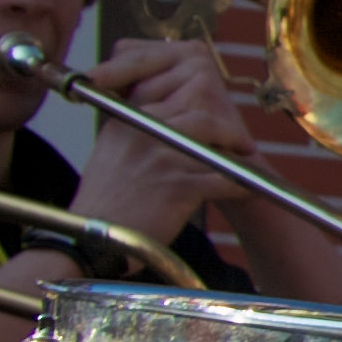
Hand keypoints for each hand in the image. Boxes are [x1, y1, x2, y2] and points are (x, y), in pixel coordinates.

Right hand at [68, 37, 256, 249]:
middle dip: (226, 129)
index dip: (202, 113)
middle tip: (241, 141)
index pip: (175, 103)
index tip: (215, 122)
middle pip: (200, 118)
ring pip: (214, 146)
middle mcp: (144, 133)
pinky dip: (240, 185)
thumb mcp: (112, 153)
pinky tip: (247, 190)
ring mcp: (162, 158)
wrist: (93, 238)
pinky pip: (222, 179)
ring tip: (248, 162)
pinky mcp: (178, 186)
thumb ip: (139, 133)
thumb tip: (172, 123)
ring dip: (237, 156)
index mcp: (128, 121)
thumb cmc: (105, 202)